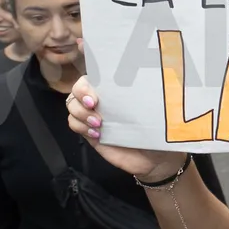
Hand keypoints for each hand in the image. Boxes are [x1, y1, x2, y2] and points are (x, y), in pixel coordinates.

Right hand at [65, 41, 185, 180]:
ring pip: (71, 105)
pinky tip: (97, 134)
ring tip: (99, 124)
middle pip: (77, 87)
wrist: (155, 159)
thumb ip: (146, 92)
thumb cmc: (157, 129)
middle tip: (94, 105)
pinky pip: (73, 123)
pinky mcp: (89, 132)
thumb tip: (150, 72)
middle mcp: (103, 99)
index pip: (96, 71)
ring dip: (80, 112)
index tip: (90, 74)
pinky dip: (80, 127)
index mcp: (117, 88)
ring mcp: (93, 115)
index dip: (88, 69)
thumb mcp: (154, 108)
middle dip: (81, 94)